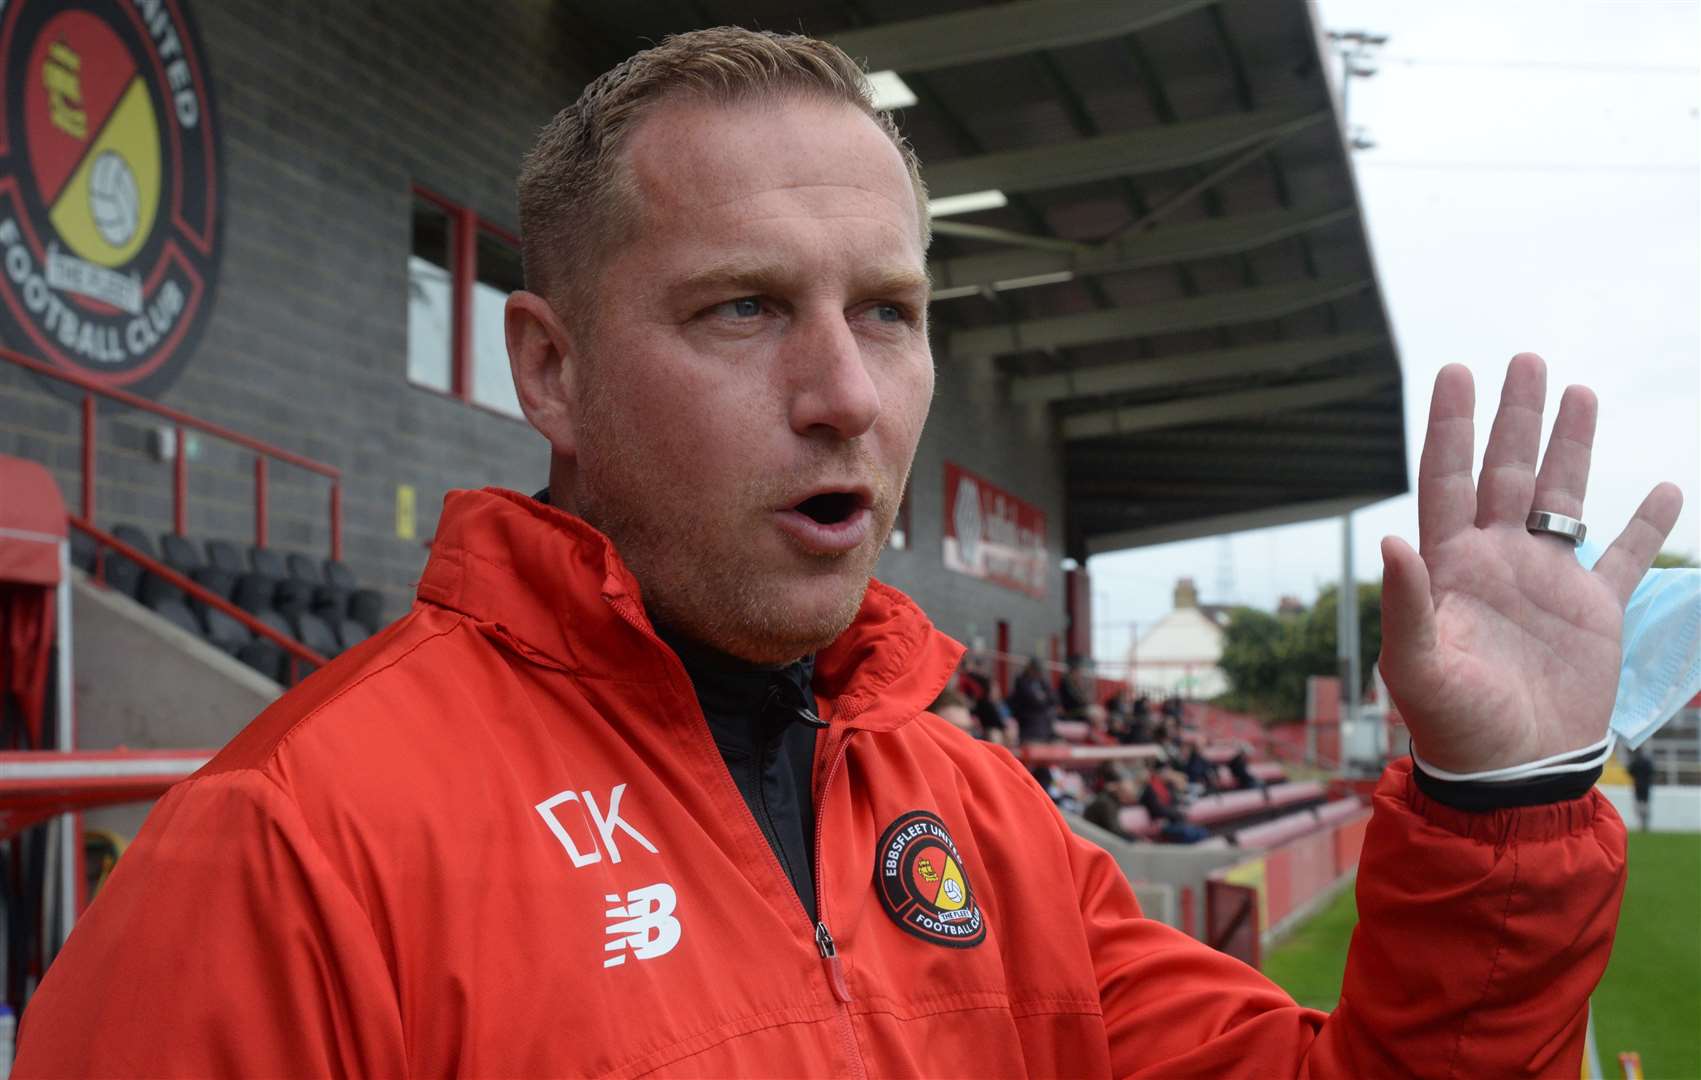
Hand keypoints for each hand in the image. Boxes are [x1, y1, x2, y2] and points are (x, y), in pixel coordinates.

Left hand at [1378, 354, 1683, 773]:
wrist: (1512, 774)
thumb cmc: (1451, 725)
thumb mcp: (1417, 666)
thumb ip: (1405, 604)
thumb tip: (1390, 538)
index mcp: (1449, 566)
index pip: (1447, 480)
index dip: (1452, 428)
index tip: (1457, 372)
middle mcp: (1495, 561)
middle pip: (1504, 472)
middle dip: (1514, 417)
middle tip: (1525, 359)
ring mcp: (1546, 582)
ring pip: (1561, 497)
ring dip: (1570, 448)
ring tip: (1580, 391)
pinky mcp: (1593, 612)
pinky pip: (1625, 558)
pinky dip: (1645, 524)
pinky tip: (1663, 487)